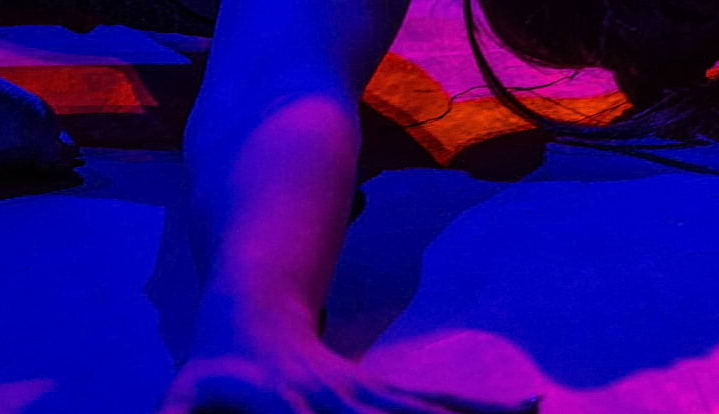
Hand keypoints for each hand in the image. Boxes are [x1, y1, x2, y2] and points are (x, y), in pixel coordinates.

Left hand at [159, 334, 535, 413]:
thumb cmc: (210, 378)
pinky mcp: (380, 394)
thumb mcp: (185, 403)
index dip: (370, 411)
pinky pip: (433, 405)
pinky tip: (530, 407)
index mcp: (302, 406)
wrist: (244, 314)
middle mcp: (344, 401)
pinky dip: (478, 409)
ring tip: (533, 413)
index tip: (411, 408)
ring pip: (427, 413)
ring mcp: (366, 395)